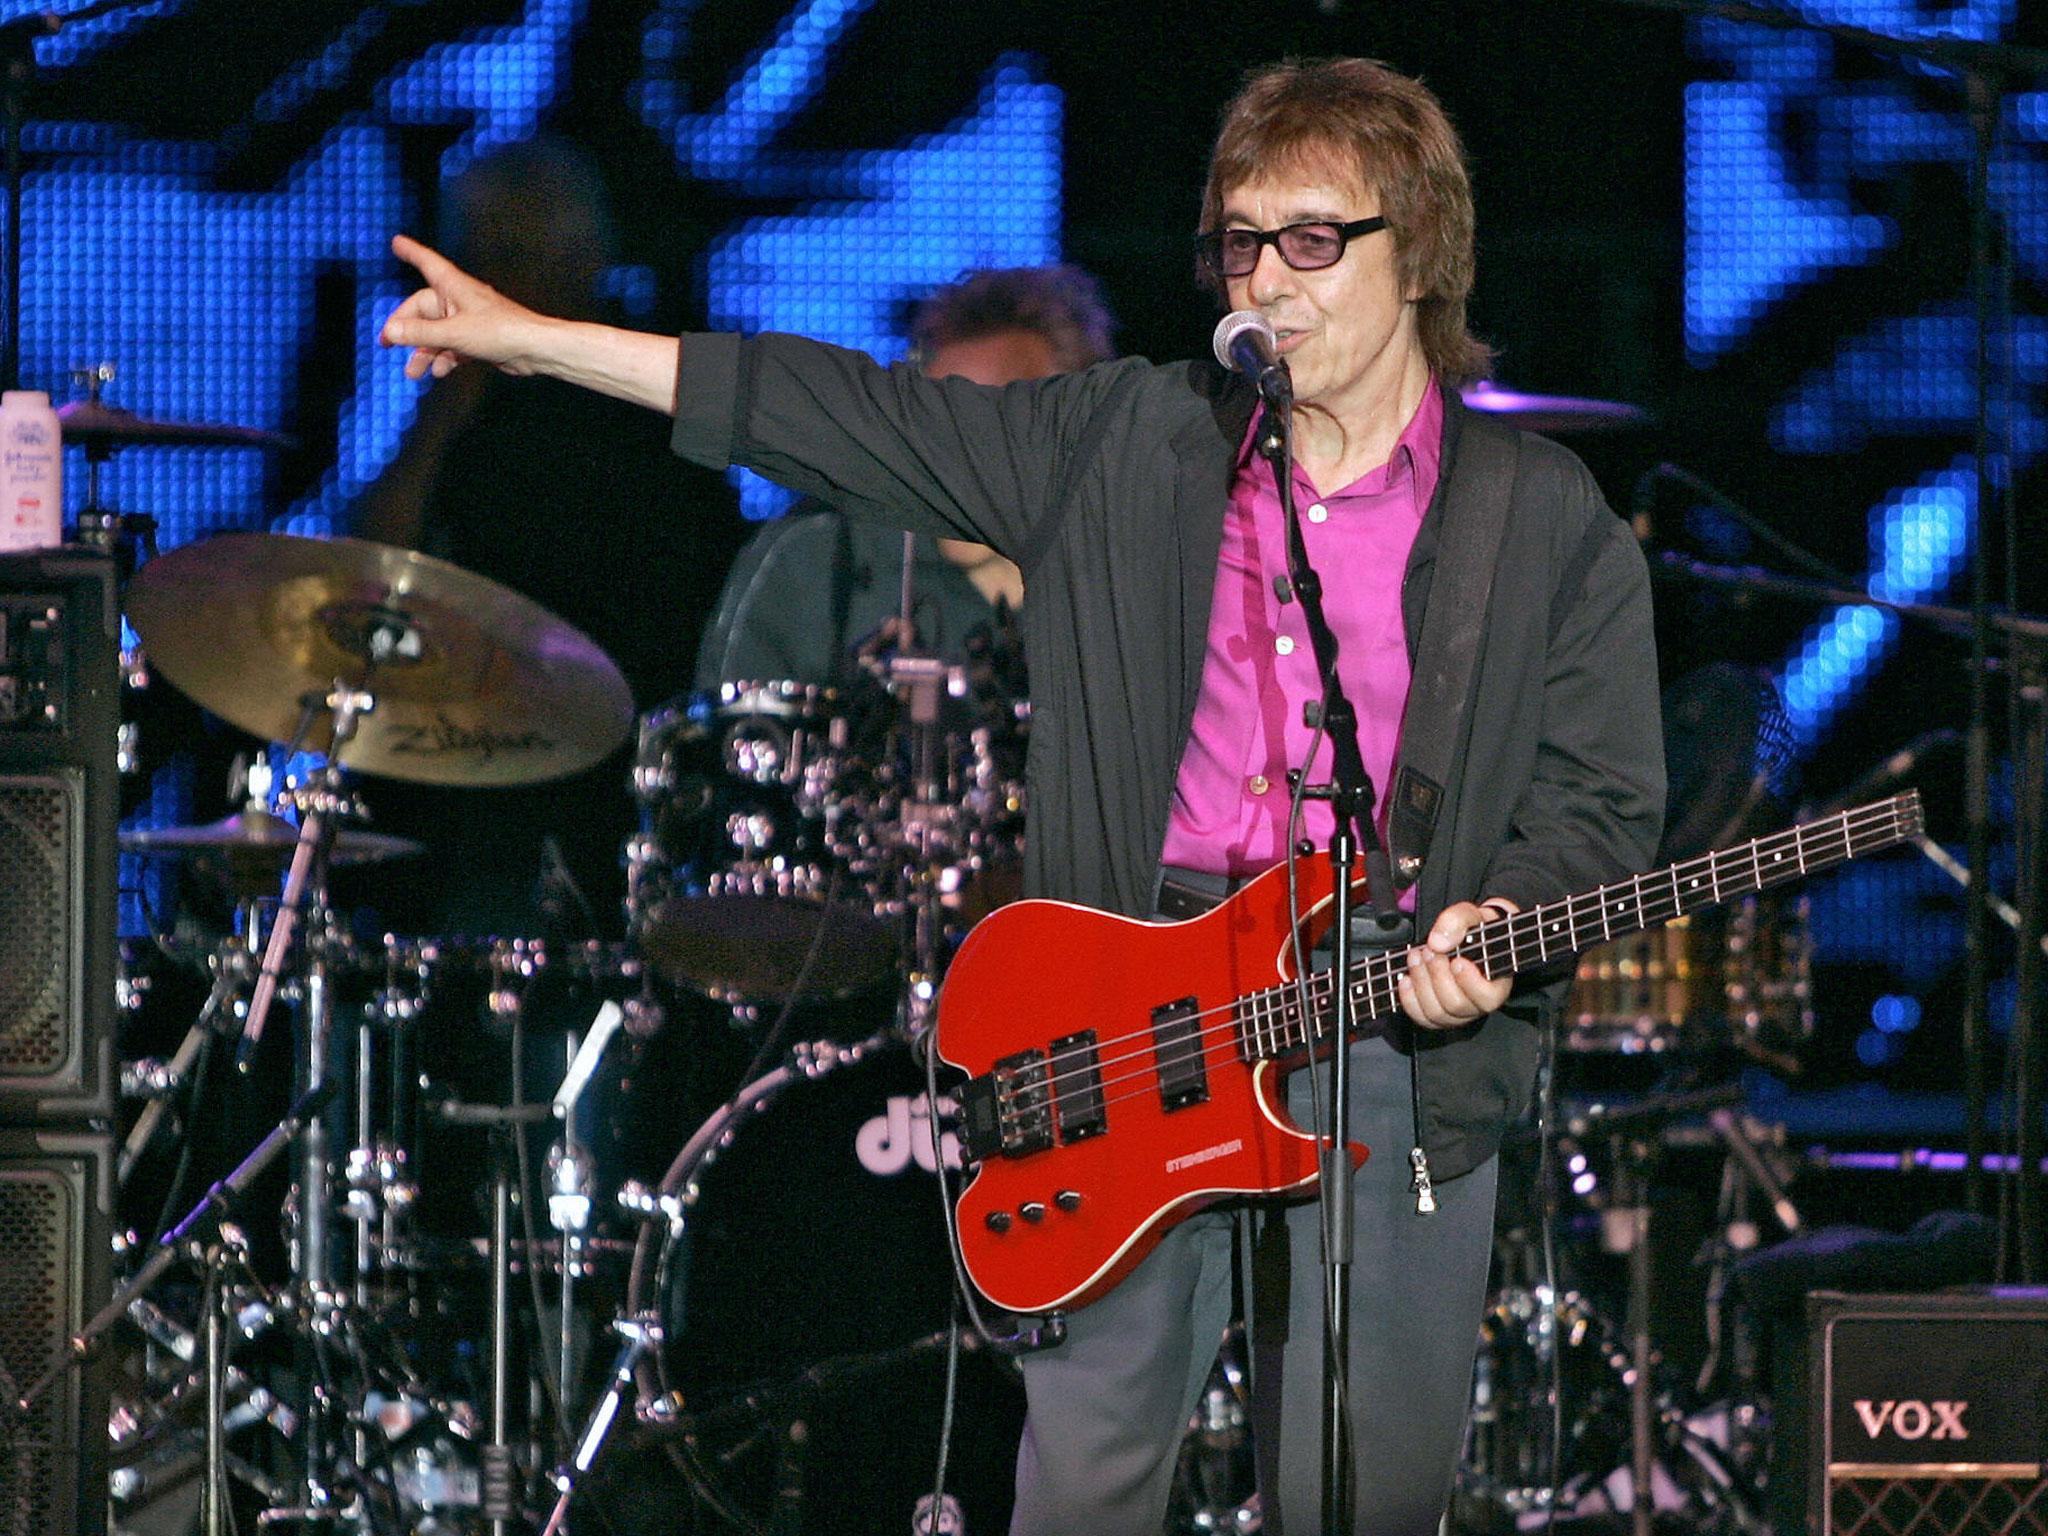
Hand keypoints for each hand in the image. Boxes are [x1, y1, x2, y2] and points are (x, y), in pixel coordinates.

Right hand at [380, 235, 547, 380]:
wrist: (534, 350)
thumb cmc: (498, 331)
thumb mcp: (453, 333)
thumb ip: (420, 333)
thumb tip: (390, 331)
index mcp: (453, 286)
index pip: (427, 263)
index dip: (411, 252)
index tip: (396, 242)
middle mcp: (458, 300)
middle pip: (423, 310)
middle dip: (406, 329)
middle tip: (387, 344)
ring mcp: (468, 320)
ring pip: (436, 333)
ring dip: (424, 352)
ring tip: (413, 373)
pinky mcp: (477, 338)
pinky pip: (452, 346)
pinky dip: (444, 358)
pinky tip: (439, 372)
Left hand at [1397, 898, 1516, 1029]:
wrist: (1464, 936)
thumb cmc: (1473, 928)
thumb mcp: (1471, 915)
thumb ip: (1457, 921)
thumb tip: (1436, 942)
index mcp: (1496, 983)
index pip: (1488, 998)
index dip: (1470, 983)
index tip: (1457, 961)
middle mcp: (1476, 1003)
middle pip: (1456, 1005)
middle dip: (1438, 976)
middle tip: (1429, 951)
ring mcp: (1456, 1012)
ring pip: (1436, 1013)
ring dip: (1421, 983)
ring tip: (1416, 957)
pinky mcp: (1436, 1014)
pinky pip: (1420, 1017)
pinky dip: (1409, 998)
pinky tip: (1405, 979)